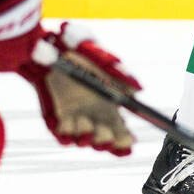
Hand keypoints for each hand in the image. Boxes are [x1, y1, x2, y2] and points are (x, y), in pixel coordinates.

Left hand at [21, 23, 138, 154]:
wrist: (59, 52)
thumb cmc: (85, 56)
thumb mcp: (107, 64)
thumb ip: (122, 76)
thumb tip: (135, 92)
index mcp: (111, 109)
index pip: (121, 132)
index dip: (124, 140)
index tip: (127, 138)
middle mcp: (94, 118)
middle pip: (103, 141)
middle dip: (105, 141)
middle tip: (104, 133)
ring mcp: (76, 119)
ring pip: (83, 140)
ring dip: (86, 136)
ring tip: (85, 122)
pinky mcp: (58, 118)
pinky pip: (63, 135)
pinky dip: (68, 132)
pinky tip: (70, 120)